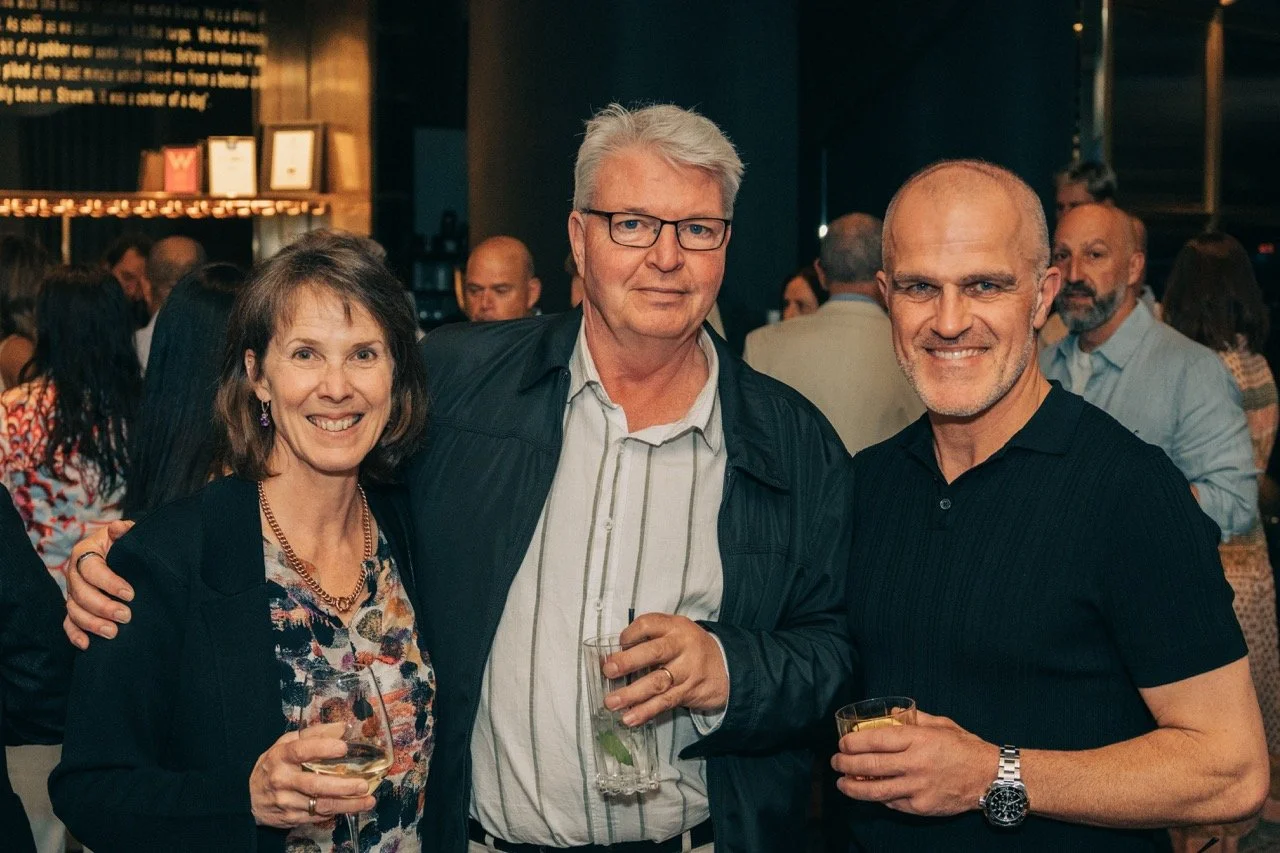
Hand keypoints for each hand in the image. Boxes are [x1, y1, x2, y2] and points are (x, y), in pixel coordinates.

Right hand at [64, 520, 135, 648]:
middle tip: (126, 616)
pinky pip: (68, 623)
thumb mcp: (129, 534)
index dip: (109, 583)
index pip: (92, 569)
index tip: (130, 594)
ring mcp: (73, 592)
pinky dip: (74, 635)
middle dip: (103, 607)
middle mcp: (74, 573)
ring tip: (113, 633)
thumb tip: (118, 527)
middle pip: (80, 593)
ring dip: (92, 623)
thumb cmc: (128, 544)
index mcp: (85, 552)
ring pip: (74, 610)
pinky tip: (87, 645)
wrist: (126, 555)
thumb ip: (125, 532)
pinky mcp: (75, 607)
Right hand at [249, 730, 375, 827]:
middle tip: (363, 784)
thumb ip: (314, 734)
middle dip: (342, 786)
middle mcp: (282, 779)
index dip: (323, 748)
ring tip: (368, 800)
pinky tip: (351, 806)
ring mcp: (286, 801)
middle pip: (314, 784)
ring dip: (347, 804)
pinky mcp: (291, 818)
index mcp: (281, 756)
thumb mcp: (287, 743)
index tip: (343, 747)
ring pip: (320, 805)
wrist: (249, 796)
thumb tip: (342, 728)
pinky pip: (317, 816)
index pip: (301, 750)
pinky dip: (336, 811)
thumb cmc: (275, 765)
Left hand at [601, 613, 728, 726]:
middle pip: (654, 652)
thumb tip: (611, 656)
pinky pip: (664, 703)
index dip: (630, 633)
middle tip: (609, 670)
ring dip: (632, 694)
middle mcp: (682, 647)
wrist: (727, 667)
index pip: (649, 624)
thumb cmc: (690, 647)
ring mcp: (686, 671)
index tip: (617, 644)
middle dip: (629, 662)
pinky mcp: (688, 692)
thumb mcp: (675, 632)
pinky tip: (629, 718)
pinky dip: (646, 711)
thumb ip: (648, 638)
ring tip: (611, 702)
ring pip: (657, 682)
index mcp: (675, 627)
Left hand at [831, 711, 997, 816]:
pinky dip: (879, 798)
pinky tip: (870, 793)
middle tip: (836, 762)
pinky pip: (893, 803)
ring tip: (842, 783)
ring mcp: (917, 787)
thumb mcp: (941, 724)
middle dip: (846, 764)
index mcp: (917, 740)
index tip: (842, 743)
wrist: (990, 777)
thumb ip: (914, 718)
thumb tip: (889, 713)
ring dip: (853, 787)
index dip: (853, 743)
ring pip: (876, 791)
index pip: (875, 740)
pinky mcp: (921, 806)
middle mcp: (914, 764)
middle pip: (870, 766)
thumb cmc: (965, 747)